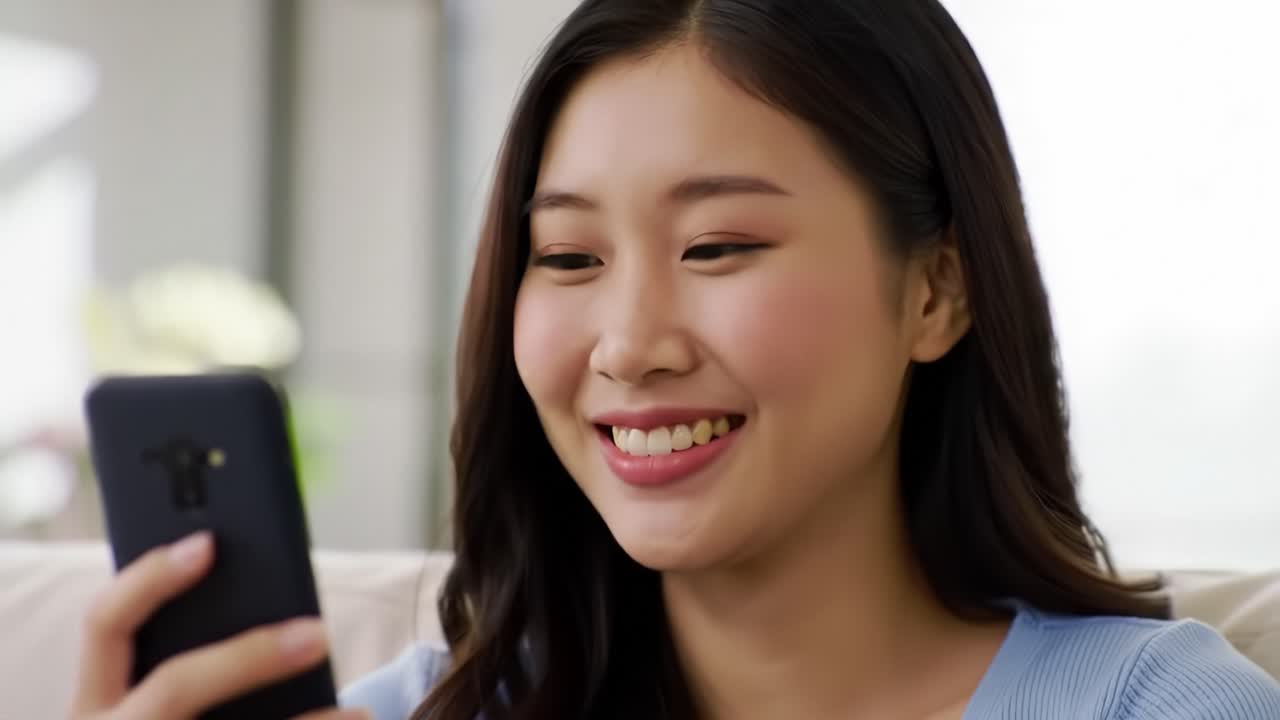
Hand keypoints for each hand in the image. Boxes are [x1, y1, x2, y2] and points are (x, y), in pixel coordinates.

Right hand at [69, 531, 368, 719]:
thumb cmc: (168, 719)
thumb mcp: (151, 701)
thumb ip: (184, 652)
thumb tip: (276, 605)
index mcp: (95, 700)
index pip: (106, 622)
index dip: (150, 578)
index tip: (207, 543)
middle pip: (175, 686)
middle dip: (249, 658)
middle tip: (319, 633)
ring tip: (358, 713)